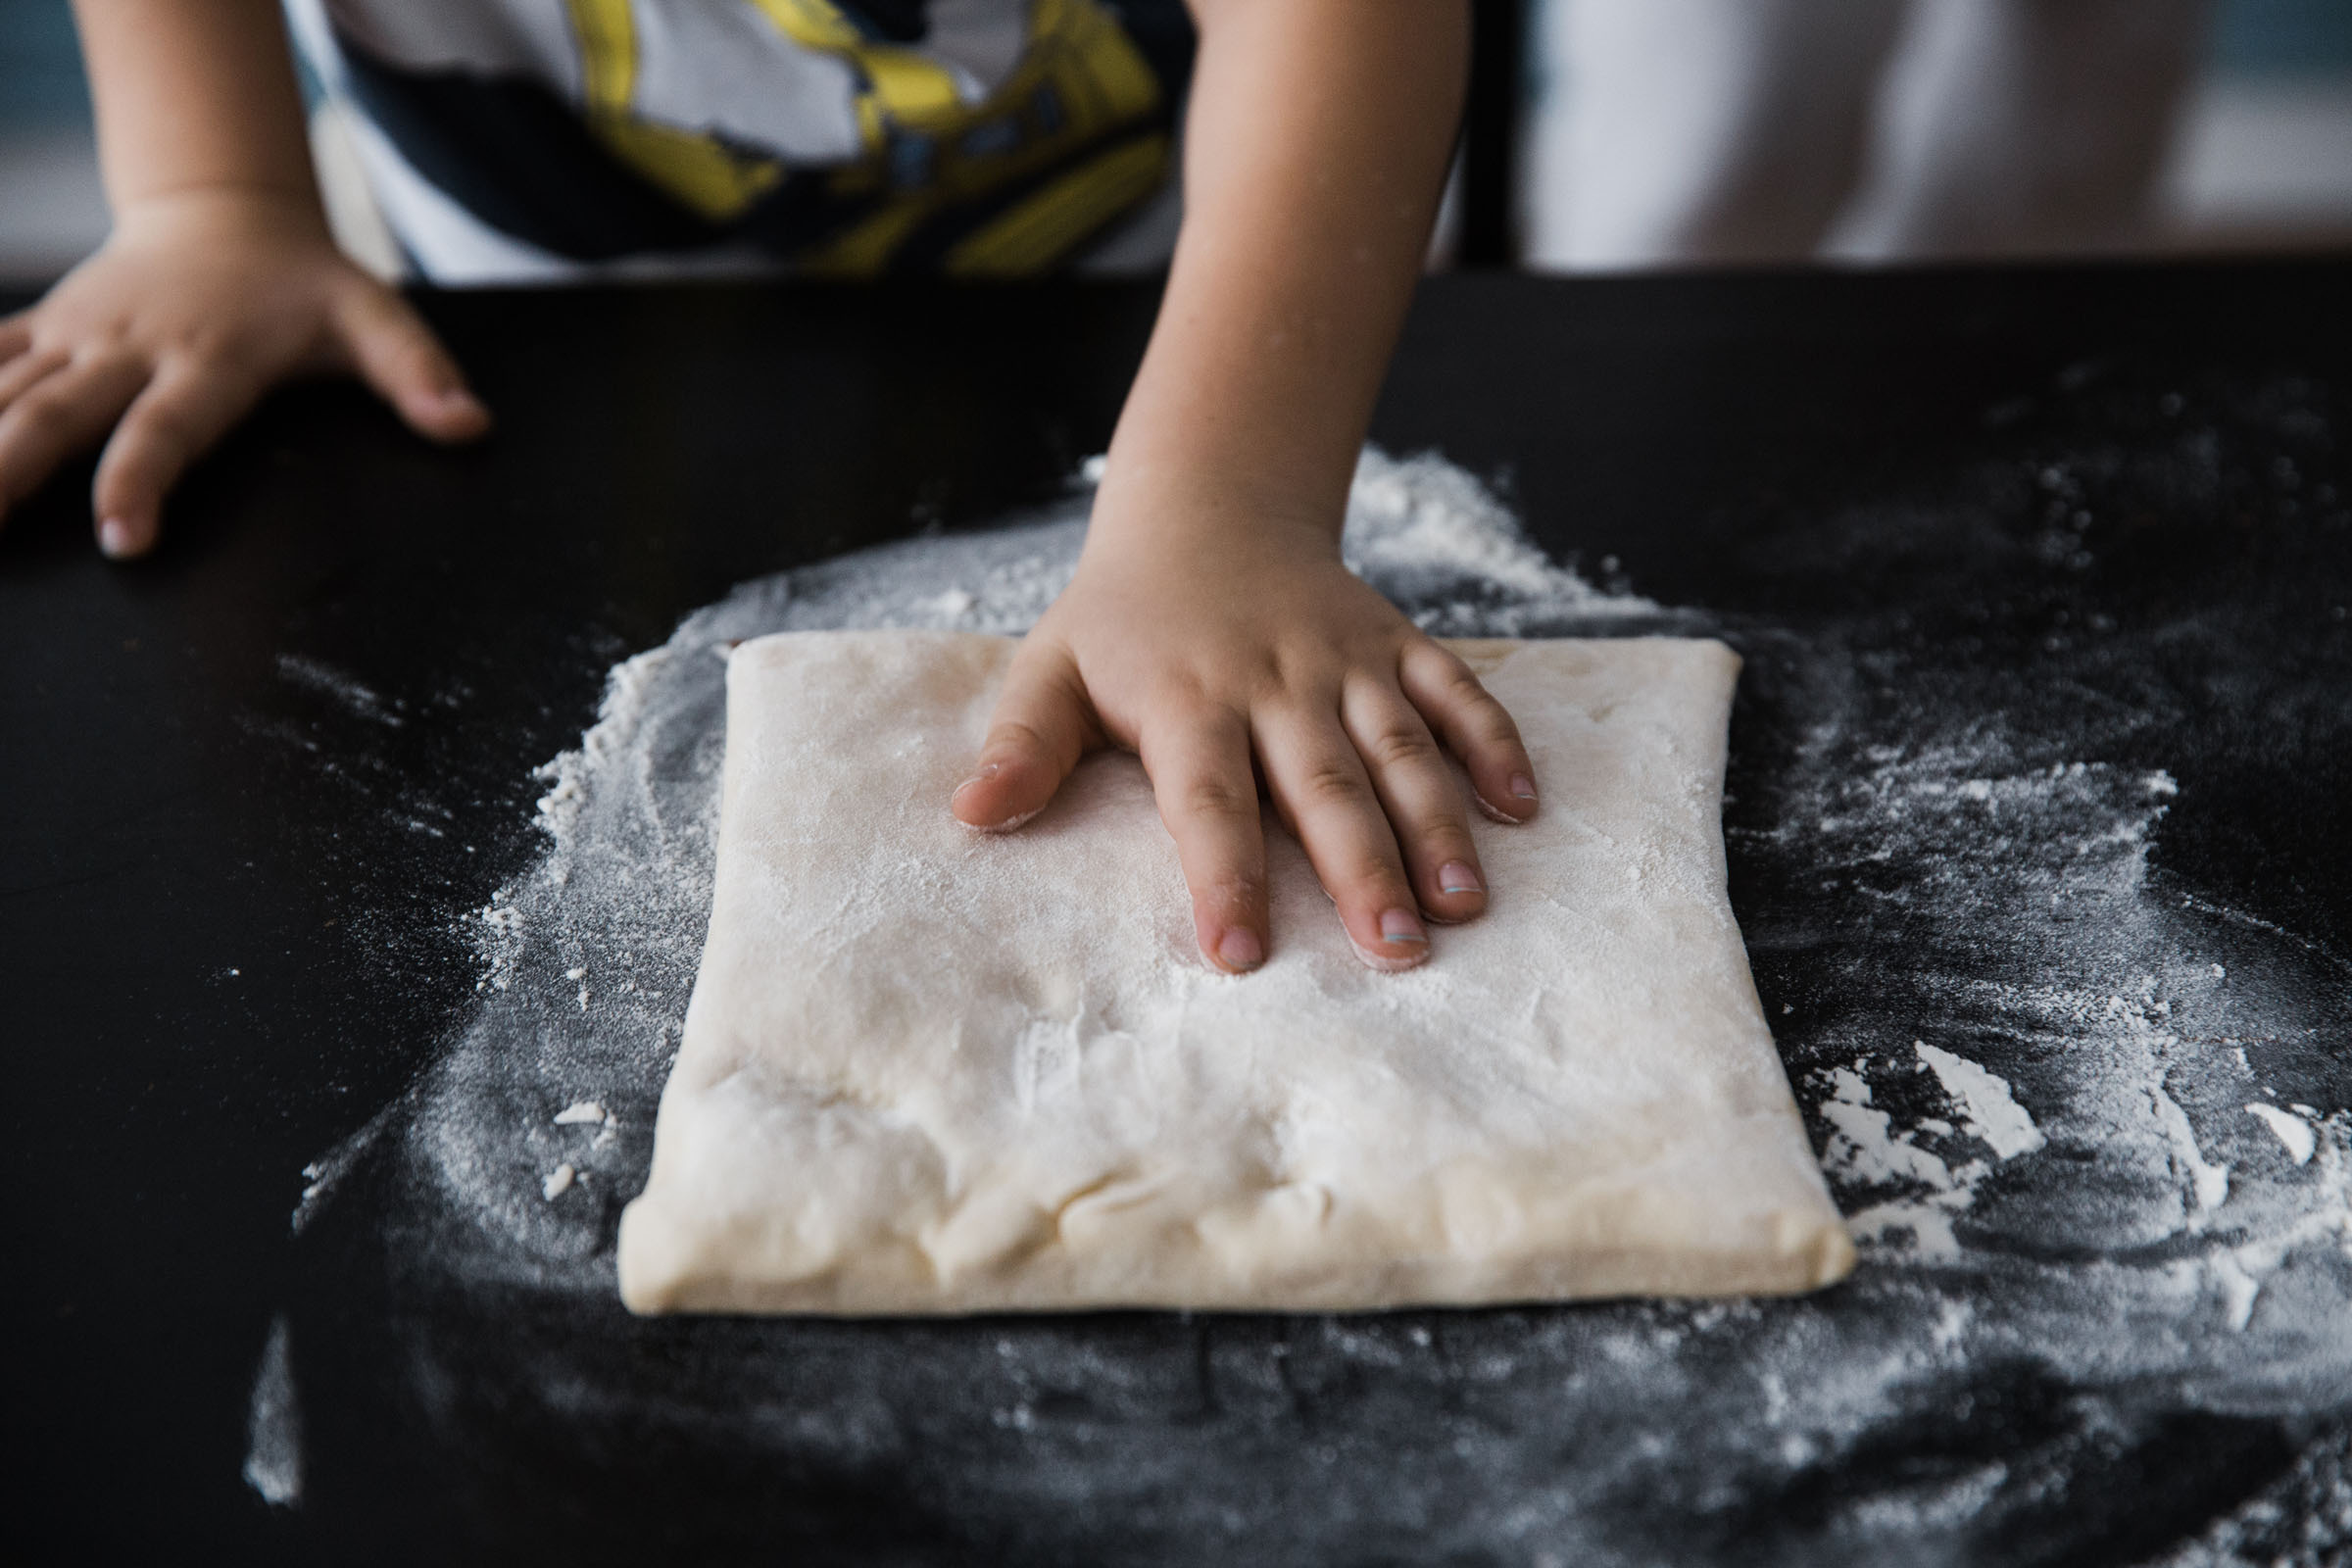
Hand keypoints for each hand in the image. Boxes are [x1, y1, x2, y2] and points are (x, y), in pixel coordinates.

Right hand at [0, 186, 487, 556]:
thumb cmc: (306, 284)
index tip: (121, 532)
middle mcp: (125, 350)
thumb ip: (418, 372)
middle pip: (52, 415)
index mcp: (205, 360)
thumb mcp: (373, 318)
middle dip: (3, 473)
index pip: (169, 427)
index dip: (141, 476)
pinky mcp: (42, 332)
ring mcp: (74, 340)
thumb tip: (469, 424)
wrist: (229, 210)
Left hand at [951, 512, 1538, 973]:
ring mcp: (1345, 660)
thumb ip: (1022, 746)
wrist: (1206, 507)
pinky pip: (1455, 689)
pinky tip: (1522, 809)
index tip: (1240, 956)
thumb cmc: (1121, 617)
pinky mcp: (1395, 641)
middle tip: (1396, 951)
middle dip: (1361, 869)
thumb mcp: (1050, 669)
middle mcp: (1275, 680)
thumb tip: (971, 818)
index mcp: (1186, 698)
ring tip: (1465, 902)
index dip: (1222, 878)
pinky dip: (1492, 742)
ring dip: (1438, 824)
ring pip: (1399, 745)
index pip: (1207, 801)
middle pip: (1322, 784)